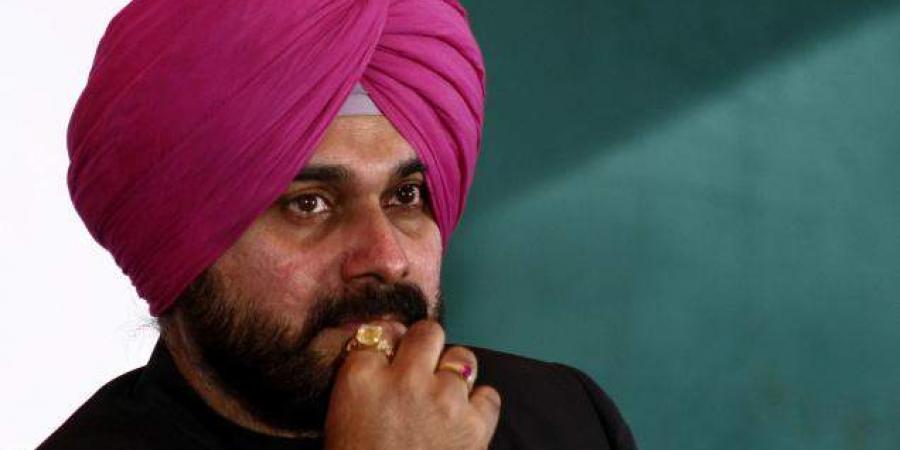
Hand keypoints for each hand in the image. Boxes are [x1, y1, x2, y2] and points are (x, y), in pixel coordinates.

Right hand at [324, 320, 501, 448]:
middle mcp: (404, 378)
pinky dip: (479, 406)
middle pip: (427, 332)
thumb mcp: (342, 417)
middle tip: (422, 366)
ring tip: (445, 397)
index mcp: (360, 378)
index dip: (386, 346)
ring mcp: (443, 398)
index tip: (389, 357)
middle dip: (426, 345)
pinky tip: (465, 420)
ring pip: (463, 358)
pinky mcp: (474, 424)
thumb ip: (362, 380)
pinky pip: (489, 395)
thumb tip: (385, 351)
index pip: (377, 334)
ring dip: (454, 375)